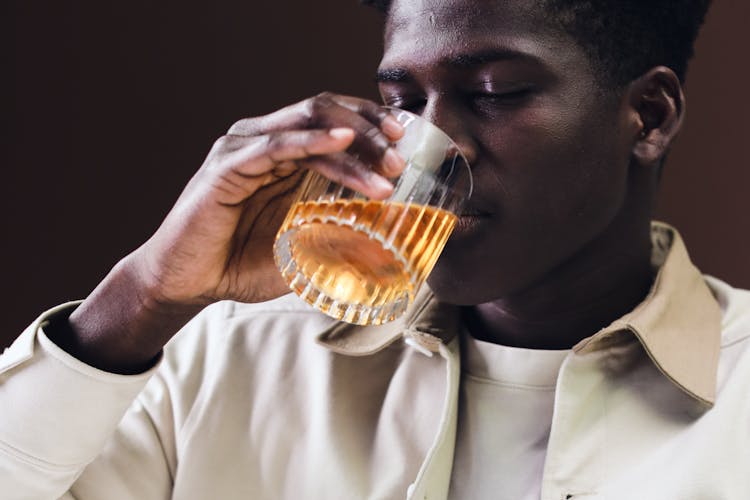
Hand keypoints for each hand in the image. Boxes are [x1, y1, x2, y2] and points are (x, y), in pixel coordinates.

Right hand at [131, 93, 404, 307]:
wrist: (191, 284)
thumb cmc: (244, 263)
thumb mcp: (306, 246)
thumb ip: (341, 233)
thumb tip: (390, 233)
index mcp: (284, 154)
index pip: (335, 121)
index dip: (373, 124)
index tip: (408, 142)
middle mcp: (265, 141)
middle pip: (327, 112)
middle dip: (371, 131)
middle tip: (400, 159)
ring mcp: (245, 148)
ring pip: (309, 124)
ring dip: (355, 142)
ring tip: (386, 168)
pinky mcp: (228, 165)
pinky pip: (276, 144)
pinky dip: (312, 140)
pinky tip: (343, 142)